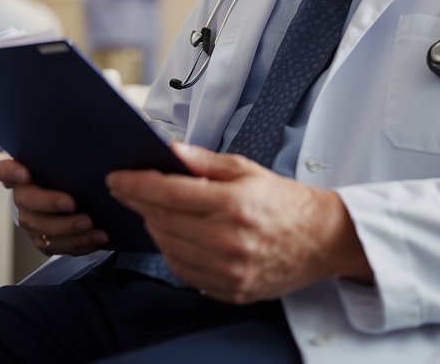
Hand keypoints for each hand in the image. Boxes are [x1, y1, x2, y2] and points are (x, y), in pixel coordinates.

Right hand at [0, 159, 109, 256]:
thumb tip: (85, 135)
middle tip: (73, 203)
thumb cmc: (66, 172)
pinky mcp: (44, 239)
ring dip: (67, 228)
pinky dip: (78, 244)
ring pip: (42, 229)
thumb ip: (65, 150)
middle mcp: (22, 197)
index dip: (12, 173)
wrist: (70, 193)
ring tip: (90, 224)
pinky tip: (96, 237)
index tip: (26, 172)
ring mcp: (31, 220)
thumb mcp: (63, 157)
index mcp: (21, 173)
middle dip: (50, 204)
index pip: (5, 170)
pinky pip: (57, 246)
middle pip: (27, 202)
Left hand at [106, 142, 370, 303]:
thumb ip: (204, 162)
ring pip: (170, 248)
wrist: (323, 240)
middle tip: (125, 190)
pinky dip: (171, 253)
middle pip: (163, 221)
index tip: (116, 177)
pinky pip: (186, 272)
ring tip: (148, 211)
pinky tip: (170, 237)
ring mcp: (230, 270)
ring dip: (152, 228)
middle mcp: (229, 241)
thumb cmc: (286, 202)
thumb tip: (169, 151)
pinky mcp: (232, 290)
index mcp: (234, 205)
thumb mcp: (247, 170)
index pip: (169, 193)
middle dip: (138, 203)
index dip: (136, 184)